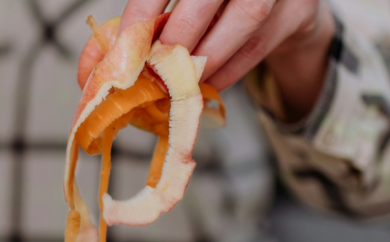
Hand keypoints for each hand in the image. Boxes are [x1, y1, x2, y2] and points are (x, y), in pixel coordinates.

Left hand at [81, 0, 334, 120]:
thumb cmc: (208, 4)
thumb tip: (91, 72)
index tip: (123, 49)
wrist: (275, 1)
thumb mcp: (169, 7)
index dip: (144, 12)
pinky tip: (203, 86)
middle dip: (177, 39)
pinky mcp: (297, 10)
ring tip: (178, 84)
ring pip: (244, 19)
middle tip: (153, 73)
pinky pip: (259, 46)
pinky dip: (226, 72)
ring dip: (205, 60)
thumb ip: (132, 31)